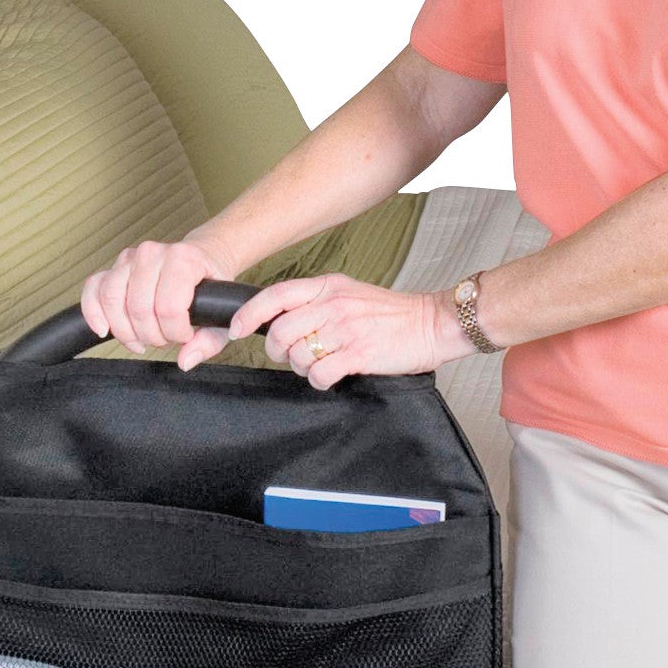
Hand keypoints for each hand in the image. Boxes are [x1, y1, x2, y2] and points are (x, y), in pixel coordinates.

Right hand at [80, 233, 242, 371]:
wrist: (204, 257)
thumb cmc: (211, 286)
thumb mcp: (221, 315)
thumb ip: (209, 341)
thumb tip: (185, 361)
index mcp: (183, 259)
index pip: (169, 308)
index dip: (176, 333)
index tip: (185, 335)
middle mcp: (153, 253)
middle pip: (139, 308)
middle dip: (152, 335)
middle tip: (165, 339)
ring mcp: (131, 257)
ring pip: (112, 300)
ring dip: (125, 330)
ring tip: (142, 339)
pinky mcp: (115, 267)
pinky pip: (93, 288)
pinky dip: (93, 312)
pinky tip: (103, 330)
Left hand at [202, 273, 464, 389]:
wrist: (432, 323)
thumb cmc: (391, 314)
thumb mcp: (350, 293)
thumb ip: (318, 301)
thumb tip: (281, 321)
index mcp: (329, 286)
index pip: (276, 295)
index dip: (249, 313)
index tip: (236, 329)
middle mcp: (333, 304)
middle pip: (280, 331)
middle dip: (275, 350)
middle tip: (288, 356)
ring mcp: (346, 328)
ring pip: (298, 355)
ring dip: (302, 367)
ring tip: (321, 364)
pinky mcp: (359, 353)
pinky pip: (320, 374)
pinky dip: (320, 381)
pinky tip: (333, 376)